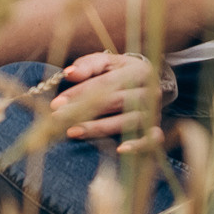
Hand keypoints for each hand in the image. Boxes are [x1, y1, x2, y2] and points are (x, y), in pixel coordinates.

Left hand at [48, 53, 166, 152]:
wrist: (146, 84)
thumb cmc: (119, 73)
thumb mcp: (106, 63)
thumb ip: (88, 65)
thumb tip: (69, 74)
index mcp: (139, 70)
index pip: (105, 83)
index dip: (80, 93)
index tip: (56, 104)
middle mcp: (150, 91)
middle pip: (116, 102)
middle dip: (84, 110)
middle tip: (59, 119)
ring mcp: (154, 111)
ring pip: (127, 122)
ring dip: (99, 128)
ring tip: (73, 132)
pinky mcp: (156, 129)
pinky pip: (151, 140)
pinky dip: (138, 145)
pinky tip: (120, 149)